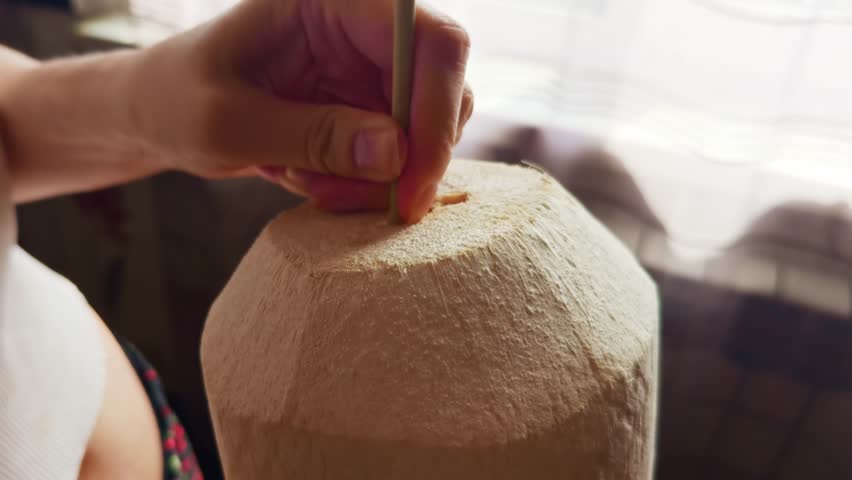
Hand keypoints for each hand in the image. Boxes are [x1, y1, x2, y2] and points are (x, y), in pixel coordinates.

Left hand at [134, 0, 472, 222]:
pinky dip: (366, 185)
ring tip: (314, 186)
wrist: (158, 114)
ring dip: (382, 178)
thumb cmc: (176, 99)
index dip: (438, 107)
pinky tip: (312, 181)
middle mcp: (363, 33)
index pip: (432, 40)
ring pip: (425, 132)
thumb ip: (312, 135)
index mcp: (332, 4)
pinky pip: (398, 157)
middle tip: (371, 203)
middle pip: (444, 89)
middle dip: (415, 157)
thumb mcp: (228, 123)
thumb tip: (397, 153)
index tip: (412, 180)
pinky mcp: (366, 111)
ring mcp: (368, 74)